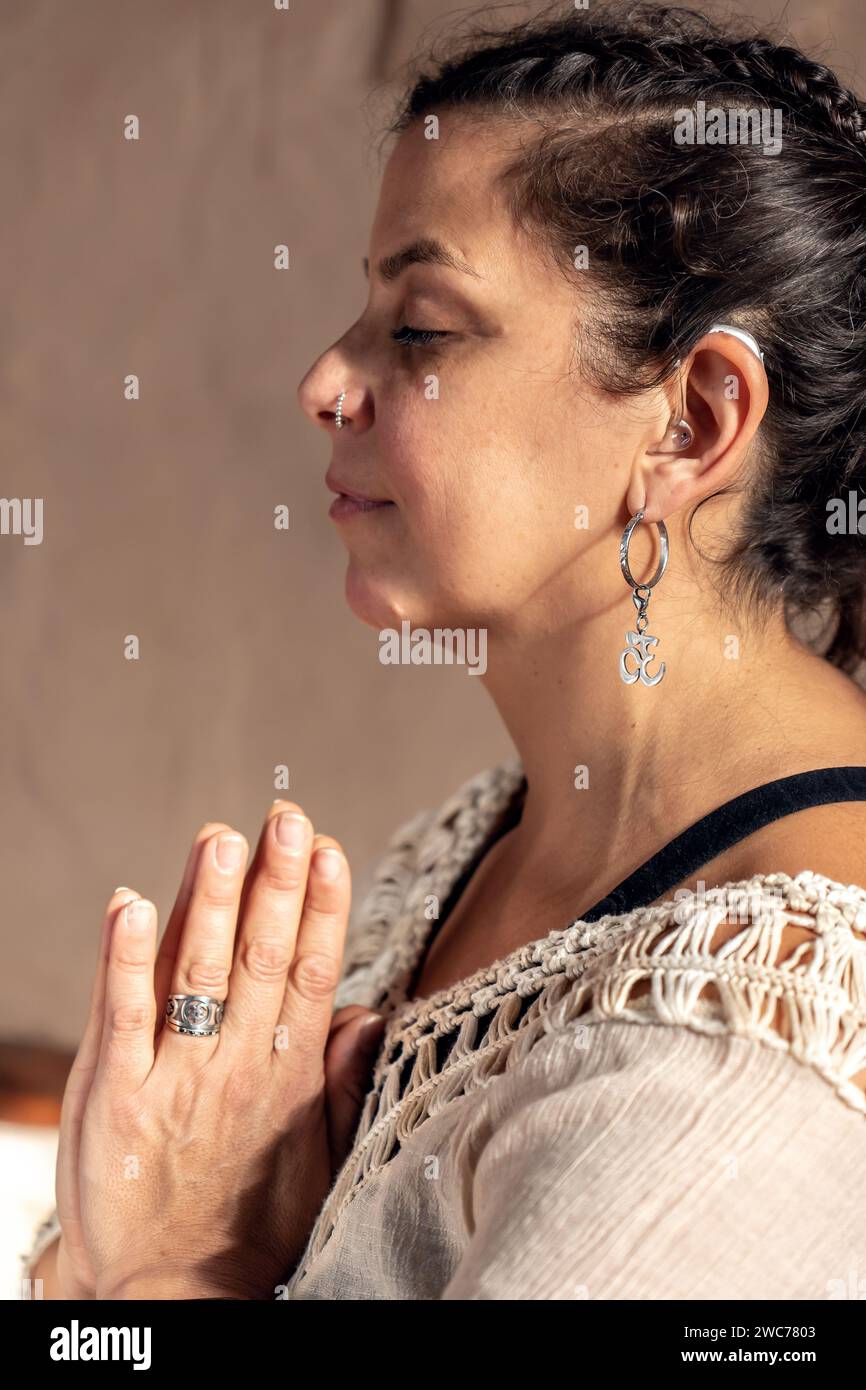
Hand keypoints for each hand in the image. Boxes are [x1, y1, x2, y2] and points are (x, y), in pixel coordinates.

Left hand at [52, 804, 384, 1299]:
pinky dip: (127, 959)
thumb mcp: (318, 1159)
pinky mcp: (117, 1100)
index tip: (330, 848)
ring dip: (212, 902)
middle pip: (263, 960)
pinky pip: (123, 1017)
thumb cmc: (248, 1223)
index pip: (313, 974)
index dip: (323, 909)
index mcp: (289, 1078)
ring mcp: (176, 1082)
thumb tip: (369, 1013)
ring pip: (200, 975)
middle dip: (276, 883)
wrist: (173, 1300)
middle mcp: (237, 1070)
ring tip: (223, 836)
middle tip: (285, 815)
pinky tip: (132, 903)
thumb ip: (342, 1083)